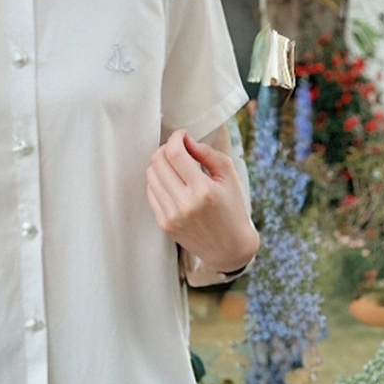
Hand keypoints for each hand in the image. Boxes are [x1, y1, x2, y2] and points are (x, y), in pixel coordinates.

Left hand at [145, 129, 258, 273]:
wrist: (229, 248)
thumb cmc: (232, 209)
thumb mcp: (229, 177)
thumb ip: (208, 154)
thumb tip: (186, 141)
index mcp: (203, 191)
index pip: (175, 154)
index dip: (175, 138)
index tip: (182, 135)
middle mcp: (184, 204)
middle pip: (158, 162)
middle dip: (166, 148)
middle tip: (178, 148)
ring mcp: (171, 216)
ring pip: (151, 175)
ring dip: (161, 164)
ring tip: (176, 165)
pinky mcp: (164, 224)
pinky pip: (151, 192)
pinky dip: (159, 181)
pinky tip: (172, 181)